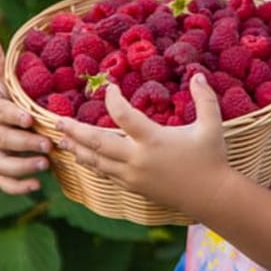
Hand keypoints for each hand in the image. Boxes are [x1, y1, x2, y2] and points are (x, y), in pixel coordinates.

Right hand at [0, 34, 52, 193]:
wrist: (1, 123)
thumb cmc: (7, 100)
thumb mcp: (3, 83)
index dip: (12, 116)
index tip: (29, 118)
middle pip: (1, 141)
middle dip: (24, 144)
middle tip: (47, 146)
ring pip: (1, 164)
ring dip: (22, 166)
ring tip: (45, 164)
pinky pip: (2, 182)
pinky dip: (17, 187)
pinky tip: (37, 185)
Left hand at [57, 74, 241, 209]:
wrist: (209, 196)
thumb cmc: (211, 158)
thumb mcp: (212, 126)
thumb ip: (205, 100)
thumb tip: (198, 74)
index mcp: (154, 140)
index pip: (124, 116)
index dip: (112, 100)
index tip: (108, 88)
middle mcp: (138, 159)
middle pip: (98, 143)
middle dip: (76, 131)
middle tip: (58, 121)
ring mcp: (132, 175)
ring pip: (97, 161)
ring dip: (78, 149)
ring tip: (61, 139)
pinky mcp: (132, 187)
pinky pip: (105, 174)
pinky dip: (91, 164)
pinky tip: (81, 156)